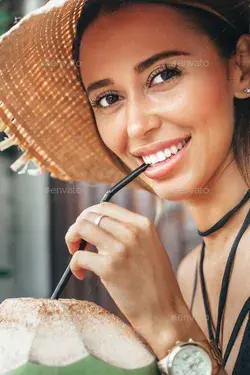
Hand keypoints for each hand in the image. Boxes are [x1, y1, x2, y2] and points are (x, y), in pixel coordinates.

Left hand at [65, 202, 185, 339]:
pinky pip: (79, 256)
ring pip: (81, 228)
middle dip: (77, 228)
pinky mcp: (109, 267)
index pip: (105, 206)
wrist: (164, 312)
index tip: (86, 230)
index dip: (89, 215)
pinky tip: (82, 275)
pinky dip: (74, 265)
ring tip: (77, 256)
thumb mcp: (149, 246)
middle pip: (89, 215)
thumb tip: (98, 226)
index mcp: (143, 224)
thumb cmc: (154, 283)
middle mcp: (132, 231)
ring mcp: (121, 248)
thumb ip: (129, 233)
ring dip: (72, 240)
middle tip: (78, 244)